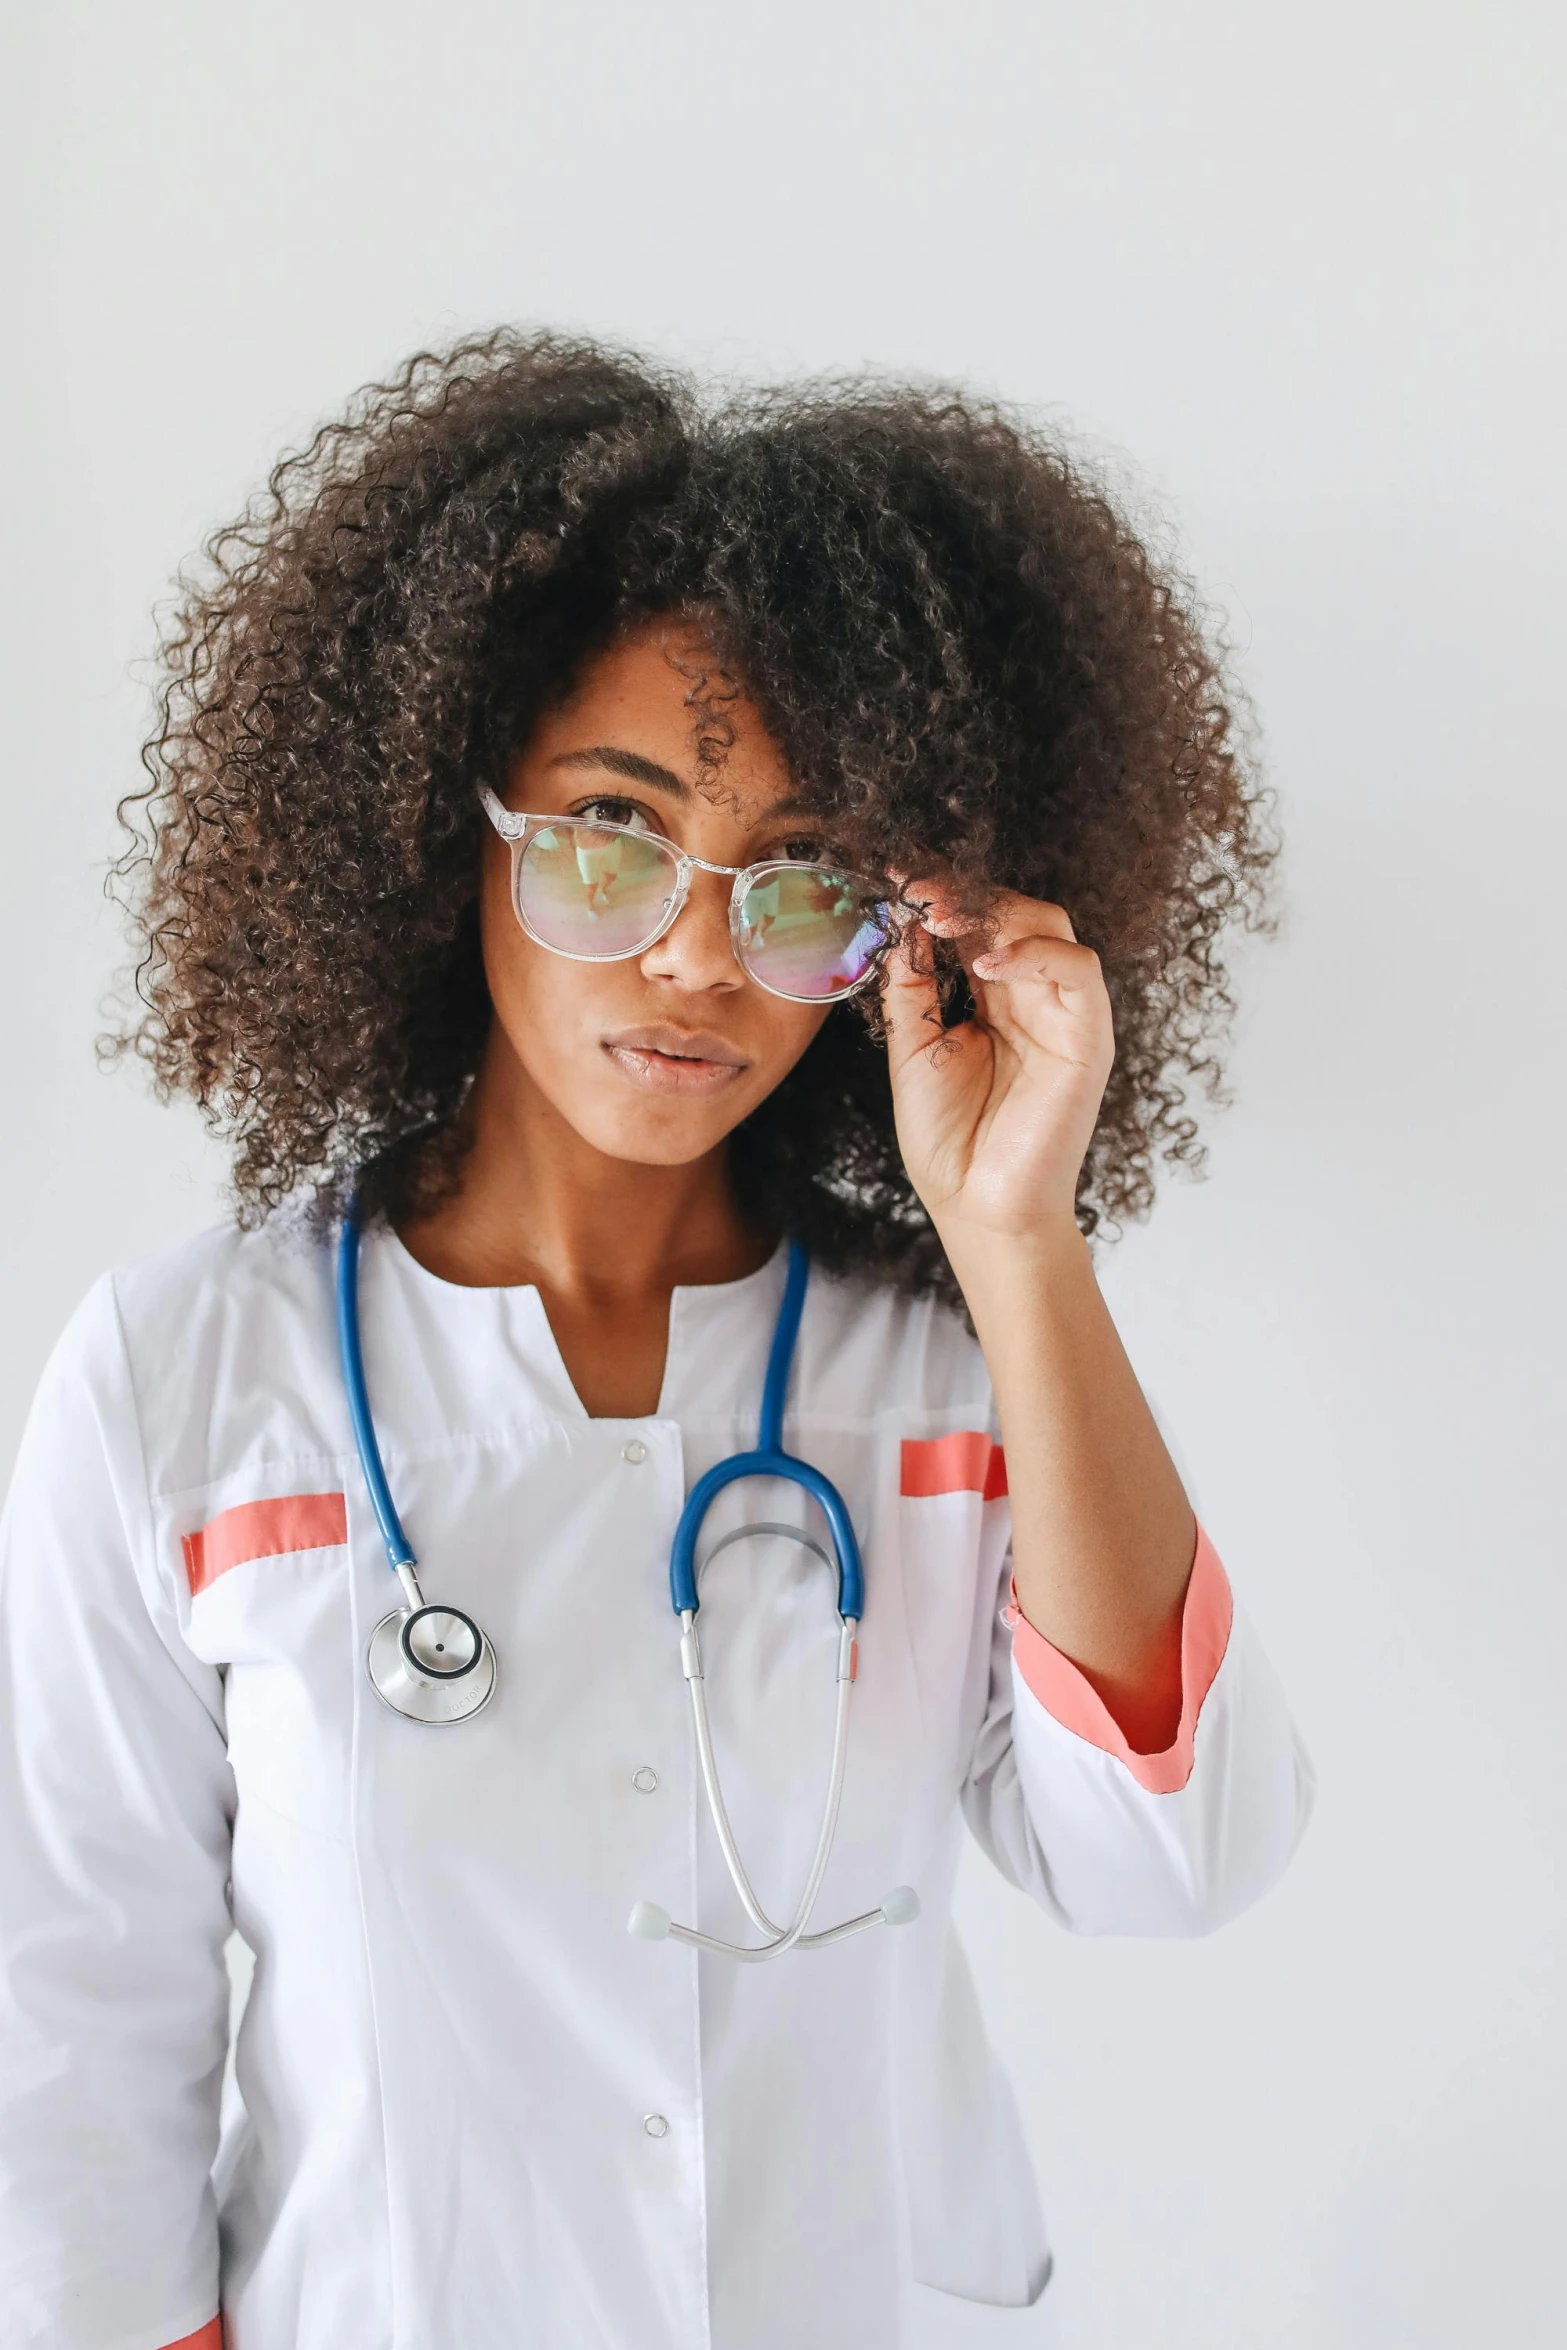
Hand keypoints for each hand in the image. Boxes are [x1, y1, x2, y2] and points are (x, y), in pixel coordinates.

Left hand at [879, 878, 1113, 1242]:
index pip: (977, 926)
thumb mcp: (912, 1051)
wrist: (977, 1207)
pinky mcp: (1088, 1039)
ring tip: (942, 920)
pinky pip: (1079, 971)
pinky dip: (1035, 954)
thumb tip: (903, 925)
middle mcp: (1031, 1000)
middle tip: (917, 890)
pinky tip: (986, 967)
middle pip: (1015, 914)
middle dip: (964, 894)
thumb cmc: (947, 1141)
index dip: (942, 896)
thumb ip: (911, 989)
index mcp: (992, 1002)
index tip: (896, 878)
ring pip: (1051, 926)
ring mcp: (1063, 1016)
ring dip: (997, 912)